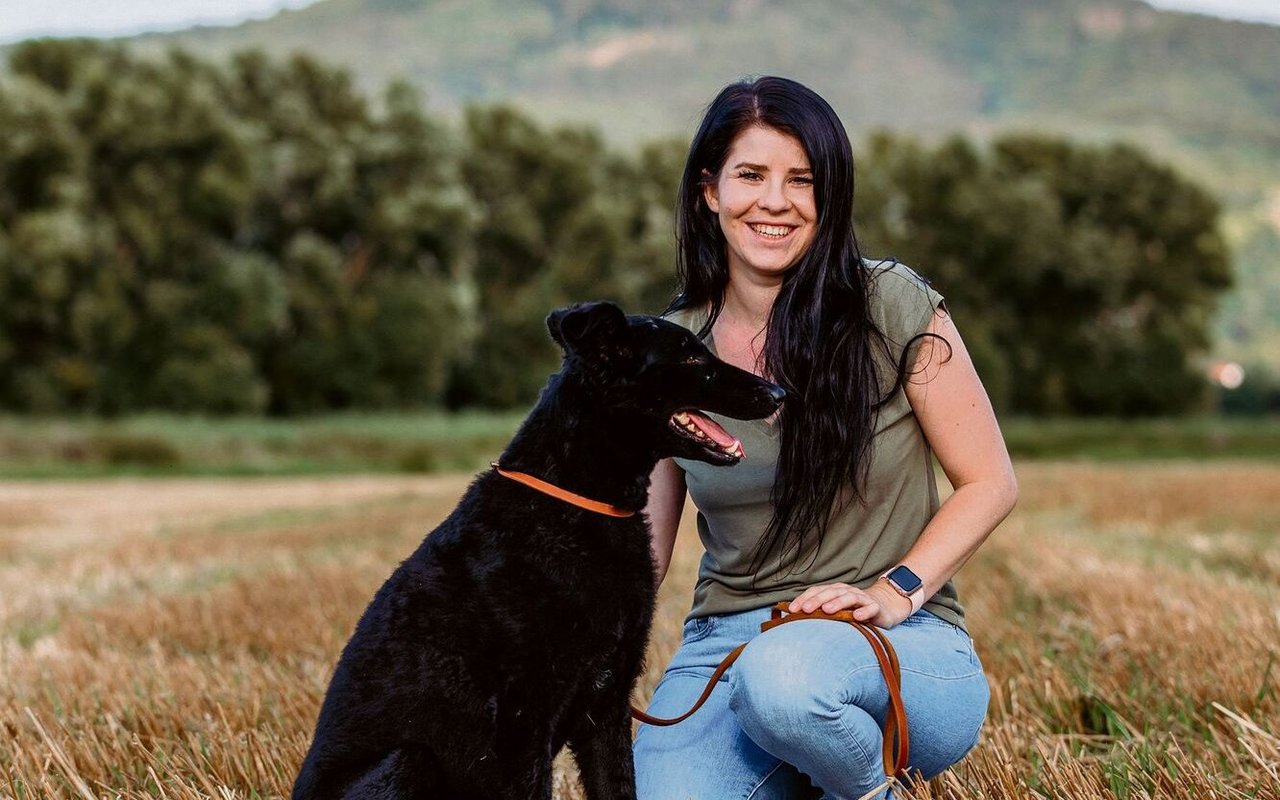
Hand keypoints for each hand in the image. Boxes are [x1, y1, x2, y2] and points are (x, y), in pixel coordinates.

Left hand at [787, 580, 913, 628]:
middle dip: (817, 600)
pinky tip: (857, 617)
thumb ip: (820, 612)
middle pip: (830, 593)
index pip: (816, 591)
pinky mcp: (876, 607)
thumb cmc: (854, 610)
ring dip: (837, 603)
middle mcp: (846, 591)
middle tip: (805, 610)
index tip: (791, 610)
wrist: (884, 606)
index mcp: (834, 591)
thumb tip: (794, 618)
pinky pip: (870, 608)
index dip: (804, 599)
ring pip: (849, 597)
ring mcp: (862, 598)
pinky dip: (864, 611)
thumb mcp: (836, 610)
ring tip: (827, 610)